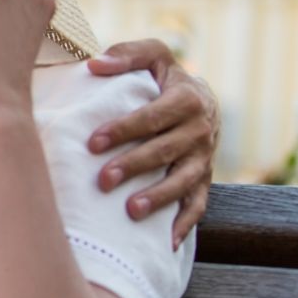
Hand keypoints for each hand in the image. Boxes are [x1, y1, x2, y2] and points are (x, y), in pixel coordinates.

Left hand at [88, 40, 219, 246]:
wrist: (203, 100)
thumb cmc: (164, 77)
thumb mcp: (153, 56)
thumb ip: (127, 54)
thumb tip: (94, 64)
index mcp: (186, 99)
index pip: (153, 116)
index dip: (124, 129)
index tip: (93, 142)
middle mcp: (199, 130)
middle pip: (165, 151)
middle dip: (134, 166)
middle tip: (103, 180)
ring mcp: (204, 158)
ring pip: (184, 181)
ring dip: (158, 198)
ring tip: (131, 211)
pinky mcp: (204, 180)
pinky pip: (198, 205)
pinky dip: (184, 224)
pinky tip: (165, 243)